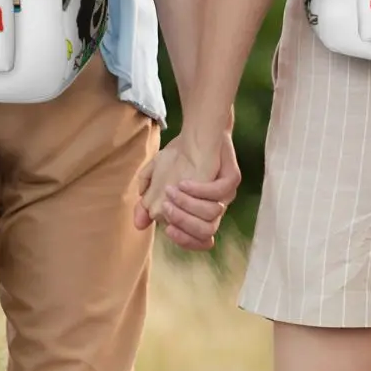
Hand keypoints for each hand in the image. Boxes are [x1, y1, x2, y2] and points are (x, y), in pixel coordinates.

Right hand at [133, 131, 239, 251]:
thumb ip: (147, 201)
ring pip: (212, 215)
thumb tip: (138, 224)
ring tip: (171, 191)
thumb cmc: (179, 156)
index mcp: (200, 213)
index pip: (198, 240)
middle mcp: (215, 207)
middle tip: (165, 207)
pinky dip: (199, 190)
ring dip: (188, 206)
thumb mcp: (156, 177)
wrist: (198, 130)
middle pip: (206, 232)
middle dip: (183, 223)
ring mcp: (226, 194)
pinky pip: (219, 192)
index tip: (167, 229)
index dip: (184, 240)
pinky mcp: (232, 178)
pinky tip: (183, 182)